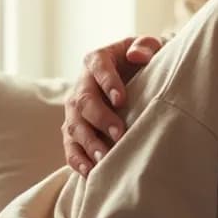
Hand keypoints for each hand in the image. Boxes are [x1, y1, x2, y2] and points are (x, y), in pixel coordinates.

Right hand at [62, 35, 163, 174]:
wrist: (133, 75)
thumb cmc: (143, 60)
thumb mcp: (148, 46)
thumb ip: (145, 46)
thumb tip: (138, 56)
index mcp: (97, 60)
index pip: (98, 68)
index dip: (108, 83)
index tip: (121, 99)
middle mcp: (81, 84)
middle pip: (83, 101)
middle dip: (100, 118)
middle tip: (119, 134)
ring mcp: (74, 109)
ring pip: (73, 126)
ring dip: (88, 142)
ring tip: (105, 158)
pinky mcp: (74, 129)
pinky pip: (70, 146)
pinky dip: (77, 159)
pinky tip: (90, 171)